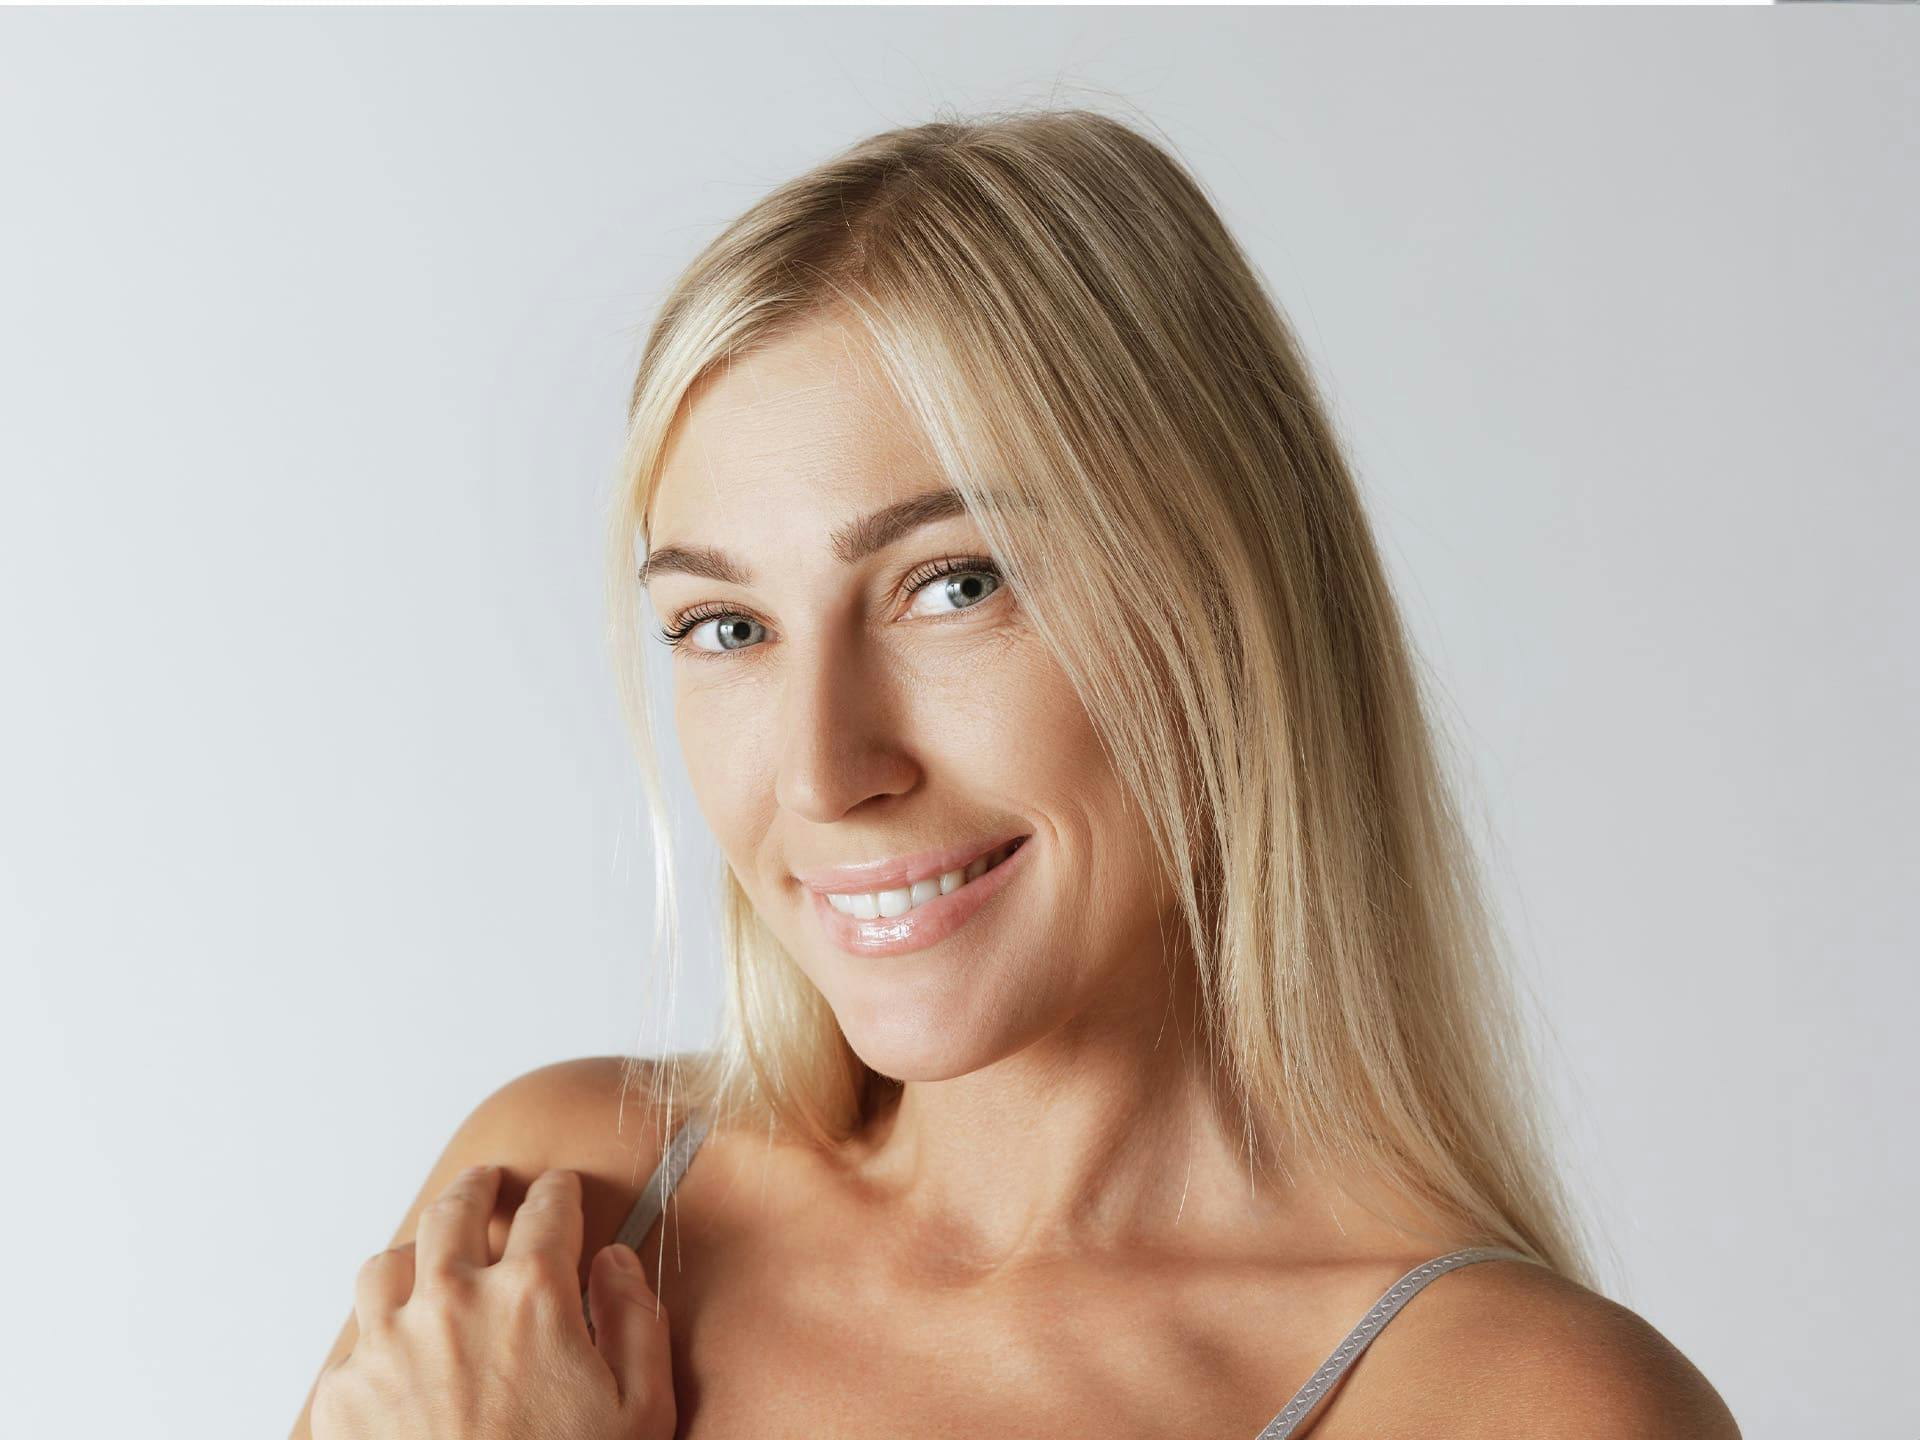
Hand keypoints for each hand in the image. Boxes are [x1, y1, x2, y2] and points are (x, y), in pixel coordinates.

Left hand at [311, 1165, 675, 1439]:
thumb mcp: (641, 1410)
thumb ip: (635, 1321)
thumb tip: (613, 1263)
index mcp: (532, 1295)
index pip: (549, 1207)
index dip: (561, 1195)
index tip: (562, 1196)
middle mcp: (452, 1301)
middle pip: (457, 1210)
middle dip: (478, 1190)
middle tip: (487, 1187)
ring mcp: (388, 1345)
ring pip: (389, 1265)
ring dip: (416, 1254)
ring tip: (430, 1262)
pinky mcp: (343, 1396)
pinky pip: (354, 1340)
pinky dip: (379, 1334)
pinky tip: (400, 1352)